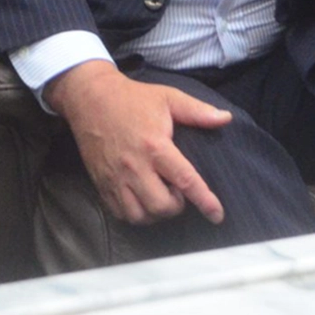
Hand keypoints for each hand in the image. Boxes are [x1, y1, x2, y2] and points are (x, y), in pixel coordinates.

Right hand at [44, 60, 232, 225]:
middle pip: (161, 206)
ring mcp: (115, 178)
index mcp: (155, 146)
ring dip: (156, 213)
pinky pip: (120, 213)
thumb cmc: (131, 98)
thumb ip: (197, 111)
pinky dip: (136, 214)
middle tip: (177, 191)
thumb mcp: (168, 98)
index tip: (217, 215)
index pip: (186, 180)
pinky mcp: (101, 183)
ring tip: (160, 197)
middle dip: (176, 206)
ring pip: (140, 215)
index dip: (204, 201)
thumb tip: (226, 119)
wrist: (89, 98)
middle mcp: (134, 167)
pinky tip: (142, 201)